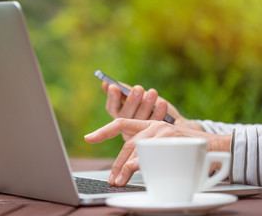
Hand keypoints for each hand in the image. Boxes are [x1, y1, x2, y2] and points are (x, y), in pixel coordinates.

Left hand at [84, 118, 230, 185]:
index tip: (88, 137)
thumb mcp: (164, 146)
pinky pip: (151, 152)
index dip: (103, 130)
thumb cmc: (187, 149)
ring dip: (125, 167)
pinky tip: (136, 171)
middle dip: (117, 163)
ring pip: (136, 148)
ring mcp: (162, 130)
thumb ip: (147, 150)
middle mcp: (153, 125)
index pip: (120, 123)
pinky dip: (141, 163)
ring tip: (120, 180)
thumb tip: (129, 166)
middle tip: (112, 179)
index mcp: (149, 125)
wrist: (215, 147)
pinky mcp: (172, 138)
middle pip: (127, 143)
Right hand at [102, 82, 202, 132]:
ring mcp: (140, 135)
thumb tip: (107, 84)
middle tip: (138, 88)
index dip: (112, 98)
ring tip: (153, 92)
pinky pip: (154, 125)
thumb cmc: (155, 109)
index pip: (112, 108)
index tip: (114, 87)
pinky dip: (159, 113)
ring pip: (139, 120)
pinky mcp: (153, 139)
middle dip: (132, 100)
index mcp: (121, 117)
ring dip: (146, 105)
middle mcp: (127, 128)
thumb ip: (125, 92)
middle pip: (125, 115)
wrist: (177, 125)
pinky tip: (163, 104)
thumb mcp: (140, 98)